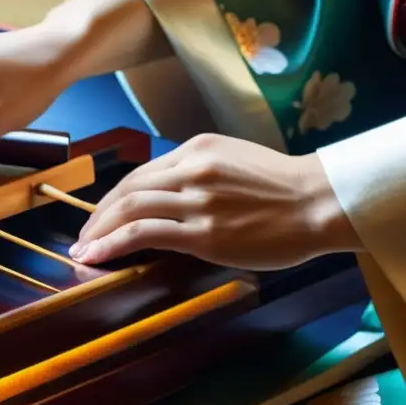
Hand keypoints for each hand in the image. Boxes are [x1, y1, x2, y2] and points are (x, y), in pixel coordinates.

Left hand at [70, 134, 361, 269]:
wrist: (322, 202)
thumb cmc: (287, 189)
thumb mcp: (236, 163)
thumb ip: (201, 173)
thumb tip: (172, 195)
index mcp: (198, 149)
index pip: (142, 172)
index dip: (115, 195)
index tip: (102, 213)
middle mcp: (191, 169)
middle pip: (127, 188)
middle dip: (98, 214)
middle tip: (83, 234)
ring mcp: (196, 200)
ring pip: (129, 208)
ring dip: (98, 230)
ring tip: (83, 249)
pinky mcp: (203, 232)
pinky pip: (143, 233)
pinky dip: (112, 243)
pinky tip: (96, 255)